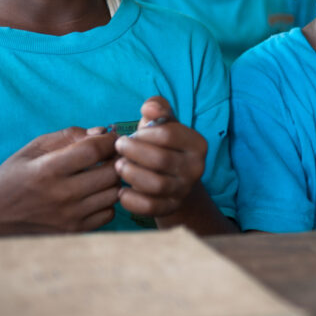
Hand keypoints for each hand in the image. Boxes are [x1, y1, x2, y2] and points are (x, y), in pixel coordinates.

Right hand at [0, 127, 120, 236]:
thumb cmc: (14, 176)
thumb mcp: (33, 149)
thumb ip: (69, 136)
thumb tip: (103, 131)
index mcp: (48, 170)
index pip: (94, 150)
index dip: (109, 140)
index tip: (111, 138)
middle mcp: (61, 195)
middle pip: (111, 172)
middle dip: (116, 159)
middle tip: (111, 155)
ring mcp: (69, 216)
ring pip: (114, 192)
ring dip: (113, 180)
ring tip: (101, 174)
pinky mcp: (74, 231)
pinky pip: (109, 213)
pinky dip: (107, 201)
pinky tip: (93, 195)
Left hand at [114, 96, 206, 219]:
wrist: (174, 179)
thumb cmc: (163, 144)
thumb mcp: (164, 123)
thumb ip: (157, 108)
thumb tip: (149, 109)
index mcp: (197, 144)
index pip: (168, 135)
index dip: (144, 133)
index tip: (132, 134)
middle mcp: (196, 168)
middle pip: (161, 160)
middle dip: (133, 152)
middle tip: (118, 148)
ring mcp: (185, 189)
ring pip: (156, 185)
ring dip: (131, 174)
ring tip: (119, 166)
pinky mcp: (171, 207)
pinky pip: (150, 207)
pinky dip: (131, 200)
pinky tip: (122, 190)